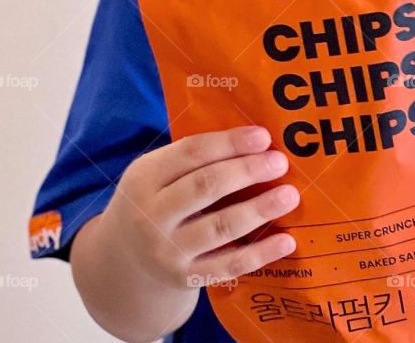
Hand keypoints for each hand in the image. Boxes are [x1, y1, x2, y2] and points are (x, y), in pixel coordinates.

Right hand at [103, 125, 299, 290]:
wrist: (125, 257)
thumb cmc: (158, 199)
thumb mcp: (159, 172)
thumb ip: (196, 157)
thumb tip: (257, 140)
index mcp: (146, 177)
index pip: (192, 152)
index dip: (230, 143)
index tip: (263, 136)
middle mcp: (151, 215)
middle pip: (206, 186)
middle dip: (247, 171)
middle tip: (280, 162)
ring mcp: (167, 251)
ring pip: (220, 226)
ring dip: (259, 210)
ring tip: (289, 195)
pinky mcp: (185, 279)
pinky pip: (228, 266)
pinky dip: (260, 253)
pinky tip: (287, 241)